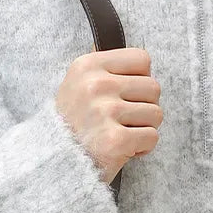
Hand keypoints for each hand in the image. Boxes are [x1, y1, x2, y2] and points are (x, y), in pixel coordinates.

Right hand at [54, 47, 163, 185]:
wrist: (55, 163)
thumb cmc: (72, 123)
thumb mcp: (77, 84)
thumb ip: (103, 67)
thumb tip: (129, 49)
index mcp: (87, 65)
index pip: (142, 59)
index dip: (140, 79)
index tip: (125, 94)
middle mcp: (95, 85)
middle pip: (154, 87)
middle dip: (144, 106)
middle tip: (123, 119)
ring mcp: (105, 112)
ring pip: (156, 113)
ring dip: (144, 128)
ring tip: (121, 133)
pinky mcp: (115, 140)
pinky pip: (152, 137)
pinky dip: (142, 148)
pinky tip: (122, 149)